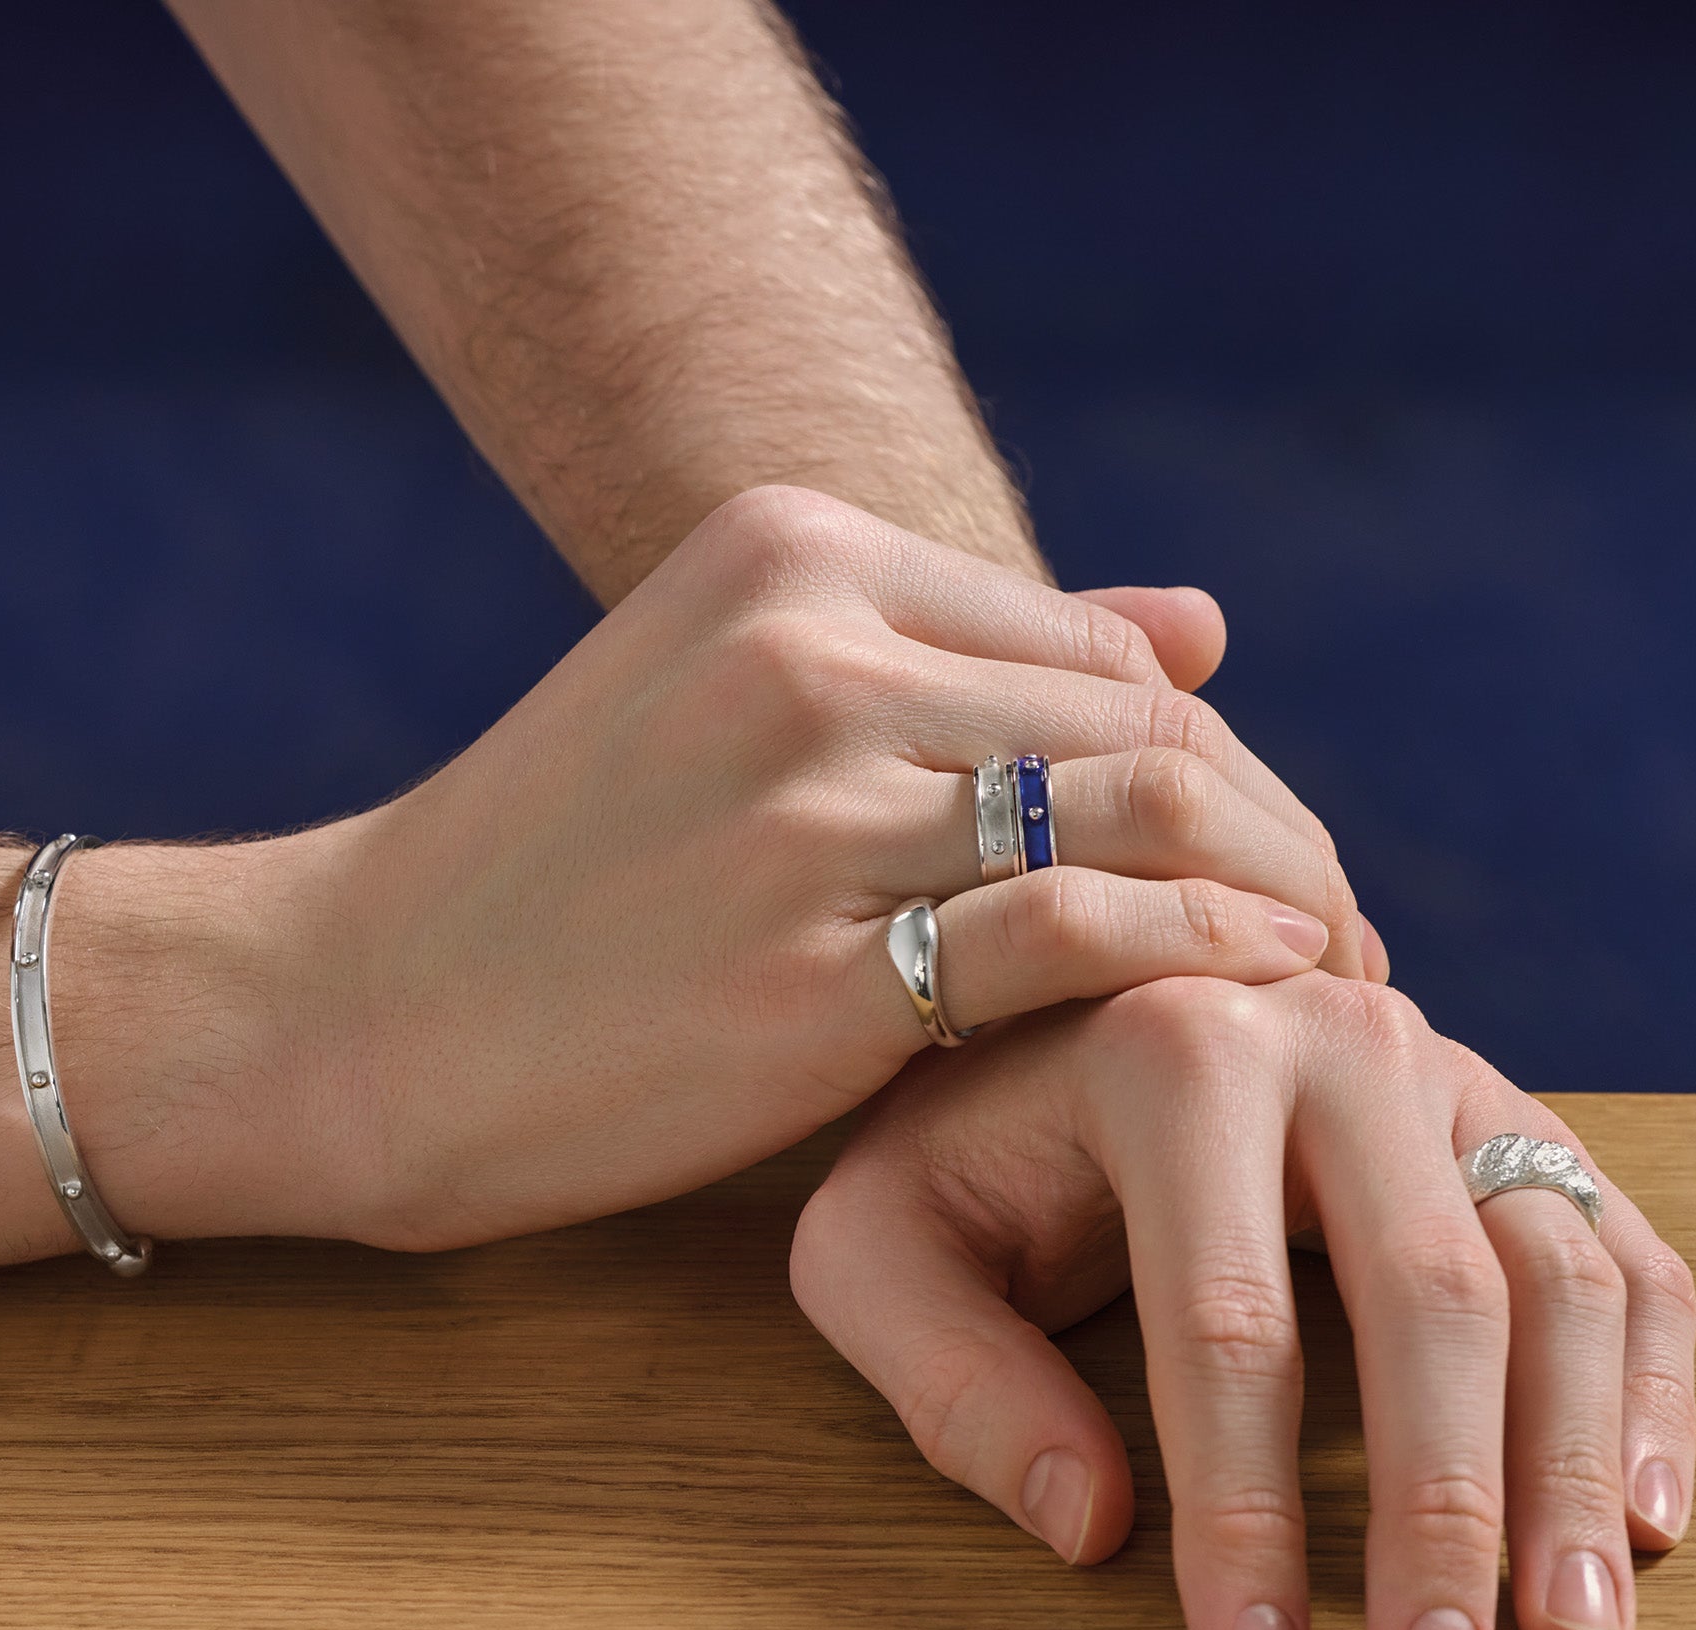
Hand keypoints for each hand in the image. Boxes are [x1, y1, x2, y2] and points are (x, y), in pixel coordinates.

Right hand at [290, 486, 1368, 1246]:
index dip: (1215, 759)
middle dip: (1277, 830)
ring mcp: (811, 802)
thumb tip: (1196, 621)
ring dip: (1277, 894)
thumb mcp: (722, 700)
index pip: (1098, 647)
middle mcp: (808, 647)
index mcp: (786, 550)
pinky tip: (1262, 998)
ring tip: (1332, 970)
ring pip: (1143, 812)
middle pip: (1142, 723)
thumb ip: (955, 655)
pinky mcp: (816, 964)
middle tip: (1344, 923)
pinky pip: (1082, 932)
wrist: (351, 1013)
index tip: (1269, 854)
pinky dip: (1205, 956)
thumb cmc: (545, 882)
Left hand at [789, 974, 1695, 1629]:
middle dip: (1439, 1510)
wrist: (1045, 1014)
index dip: (1245, 1511)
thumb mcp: (874, 1248)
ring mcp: (1438, 1065)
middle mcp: (1327, 1036)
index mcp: (1165, 1053)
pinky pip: (1613, 1246)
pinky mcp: (1504, 1114)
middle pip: (1425, 1297)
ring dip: (1571, 1467)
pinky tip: (1640, 1515)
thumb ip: (950, 1380)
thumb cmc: (952, 1147)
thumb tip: (1095, 1529)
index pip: (1226, 1323)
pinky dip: (1649, 1382)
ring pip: (1551, 1275)